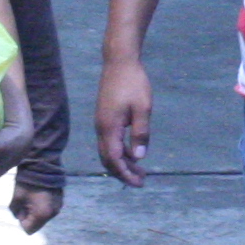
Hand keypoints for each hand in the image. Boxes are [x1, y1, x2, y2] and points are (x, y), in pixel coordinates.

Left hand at [11, 180, 62, 233]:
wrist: (43, 164)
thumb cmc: (28, 182)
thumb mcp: (17, 198)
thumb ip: (16, 212)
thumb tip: (20, 216)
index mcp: (42, 215)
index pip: (29, 230)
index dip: (22, 221)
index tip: (21, 208)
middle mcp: (53, 213)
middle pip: (38, 224)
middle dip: (30, 216)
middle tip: (26, 202)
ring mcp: (59, 206)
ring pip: (44, 216)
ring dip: (37, 211)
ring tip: (33, 196)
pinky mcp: (61, 200)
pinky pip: (49, 208)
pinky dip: (43, 205)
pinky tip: (40, 193)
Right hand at [96, 54, 154, 185]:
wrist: (119, 62)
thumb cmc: (133, 83)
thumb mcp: (143, 108)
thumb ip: (140, 133)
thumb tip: (139, 157)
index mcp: (109, 128)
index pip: (114, 159)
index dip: (125, 174)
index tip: (138, 183)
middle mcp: (101, 128)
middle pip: (108, 159)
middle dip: (123, 172)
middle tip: (141, 180)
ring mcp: (101, 123)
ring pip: (108, 151)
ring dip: (122, 163)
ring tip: (140, 170)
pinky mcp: (104, 118)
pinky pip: (109, 142)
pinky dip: (120, 152)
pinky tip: (133, 152)